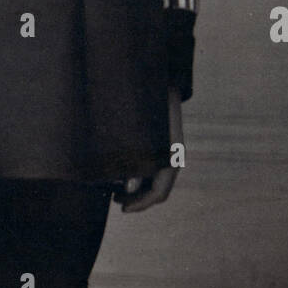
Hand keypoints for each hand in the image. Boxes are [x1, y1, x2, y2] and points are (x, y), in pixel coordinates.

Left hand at [120, 85, 183, 212]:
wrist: (159, 78)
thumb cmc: (146, 103)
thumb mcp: (138, 133)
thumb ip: (135, 161)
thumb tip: (129, 188)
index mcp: (171, 157)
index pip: (159, 193)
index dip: (141, 205)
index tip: (122, 208)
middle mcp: (173, 157)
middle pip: (159, 190)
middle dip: (138, 199)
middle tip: (114, 200)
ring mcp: (169, 151)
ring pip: (157, 181)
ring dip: (138, 189)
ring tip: (115, 189)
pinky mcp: (162, 144)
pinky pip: (154, 168)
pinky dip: (140, 176)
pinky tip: (123, 172)